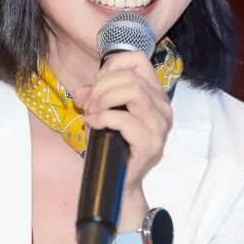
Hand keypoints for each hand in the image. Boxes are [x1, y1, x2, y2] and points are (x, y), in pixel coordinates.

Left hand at [72, 52, 172, 194]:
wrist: (121, 182)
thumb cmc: (115, 146)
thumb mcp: (103, 114)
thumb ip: (94, 98)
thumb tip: (80, 92)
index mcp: (154, 95)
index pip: (138, 60)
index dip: (112, 66)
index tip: (97, 83)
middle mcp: (162, 107)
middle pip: (130, 77)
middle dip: (101, 87)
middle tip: (88, 104)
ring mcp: (160, 125)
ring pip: (132, 91)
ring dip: (103, 99)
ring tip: (91, 112)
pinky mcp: (151, 143)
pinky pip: (124, 119)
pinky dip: (103, 117)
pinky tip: (93, 123)